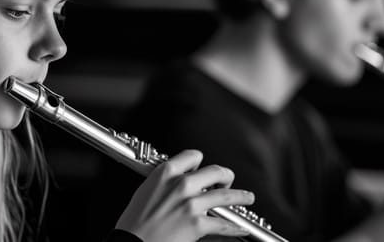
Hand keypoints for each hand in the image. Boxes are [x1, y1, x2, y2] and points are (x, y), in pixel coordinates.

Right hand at [115, 149, 254, 241]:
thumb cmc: (134, 222)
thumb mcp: (146, 191)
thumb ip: (164, 183)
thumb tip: (177, 182)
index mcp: (166, 172)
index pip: (194, 155)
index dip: (201, 162)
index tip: (204, 169)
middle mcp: (181, 184)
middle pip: (215, 171)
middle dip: (226, 176)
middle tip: (228, 182)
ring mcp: (191, 204)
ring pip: (226, 195)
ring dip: (241, 196)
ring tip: (249, 198)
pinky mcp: (197, 224)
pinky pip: (223, 223)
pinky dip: (236, 227)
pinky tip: (242, 227)